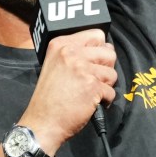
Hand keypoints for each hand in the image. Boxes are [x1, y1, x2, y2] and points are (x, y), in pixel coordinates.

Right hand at [21, 30, 117, 153]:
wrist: (42, 122)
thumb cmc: (48, 98)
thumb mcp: (54, 64)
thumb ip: (74, 53)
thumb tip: (105, 49)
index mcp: (61, 44)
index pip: (96, 34)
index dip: (100, 49)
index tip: (95, 61)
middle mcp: (71, 53)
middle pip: (108, 53)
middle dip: (105, 68)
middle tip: (94, 79)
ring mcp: (83, 69)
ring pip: (112, 73)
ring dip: (106, 85)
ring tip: (91, 92)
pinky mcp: (92, 86)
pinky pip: (111, 91)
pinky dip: (105, 100)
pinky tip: (91, 103)